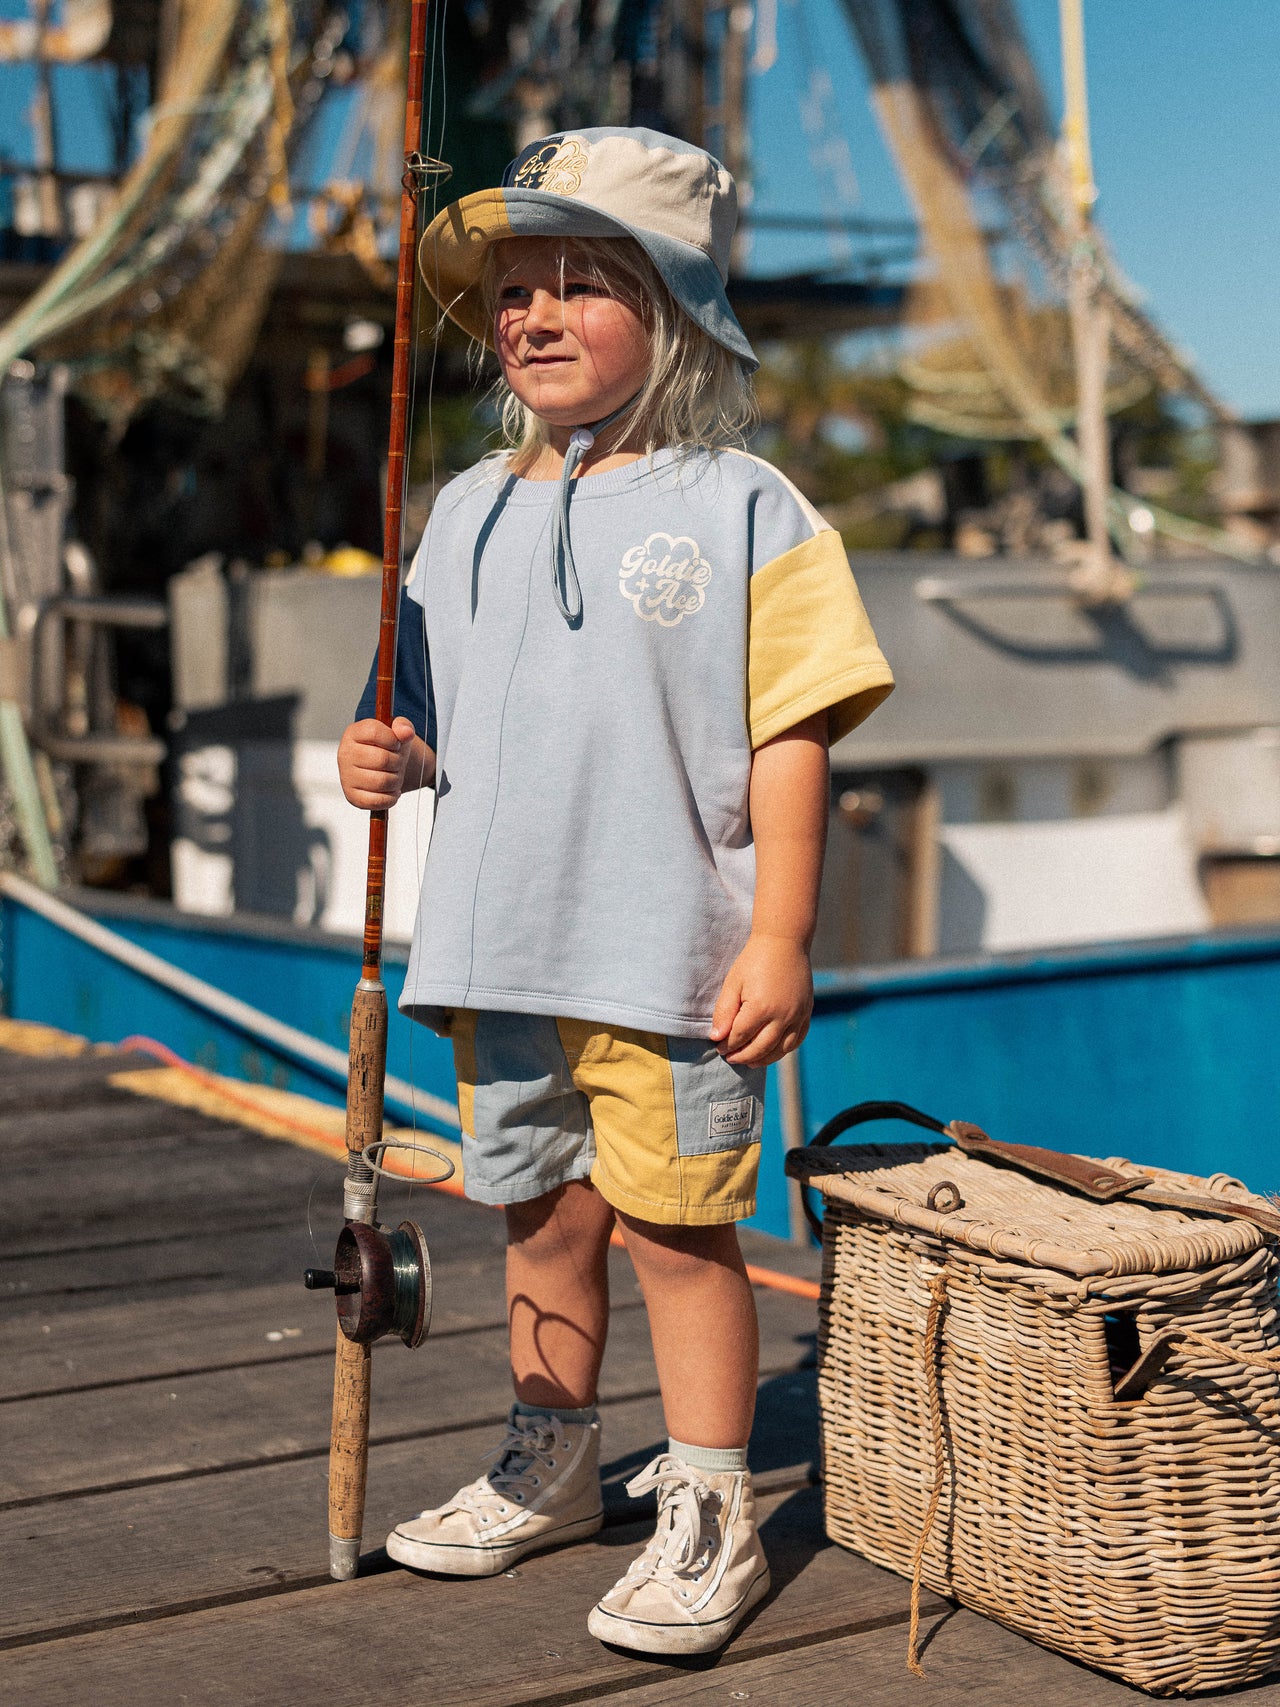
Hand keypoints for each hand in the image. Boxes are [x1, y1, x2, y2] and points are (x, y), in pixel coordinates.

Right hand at [337, 716, 427, 808]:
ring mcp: (346, 777)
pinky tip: (391, 790)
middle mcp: (345, 754)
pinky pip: (378, 801)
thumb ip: (403, 725)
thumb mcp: (397, 731)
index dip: (393, 739)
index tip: (395, 744)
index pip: (374, 732)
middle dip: (398, 762)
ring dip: (396, 780)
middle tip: (397, 762)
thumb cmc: (387, 747)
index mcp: (353, 733)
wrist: (382, 768)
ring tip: (393, 775)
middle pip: (382, 759)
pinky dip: (391, 797)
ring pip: (382, 782)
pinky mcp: (352, 797)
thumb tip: (406, 732)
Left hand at [709, 932, 812, 1066]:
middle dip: (742, 1056)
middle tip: (731, 1058)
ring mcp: (797, 1015)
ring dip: (764, 1059)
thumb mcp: (733, 983)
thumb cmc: (754, 960)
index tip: (719, 1047)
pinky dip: (784, 1049)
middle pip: (760, 1048)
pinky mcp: (806, 1012)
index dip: (728, 1045)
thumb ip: (724, 1012)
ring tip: (749, 1061)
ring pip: (781, 1049)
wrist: (784, 942)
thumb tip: (717, 1038)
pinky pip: (797, 1039)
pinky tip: (772, 1051)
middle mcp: (782, 1015)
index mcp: (760, 1007)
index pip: (740, 1037)